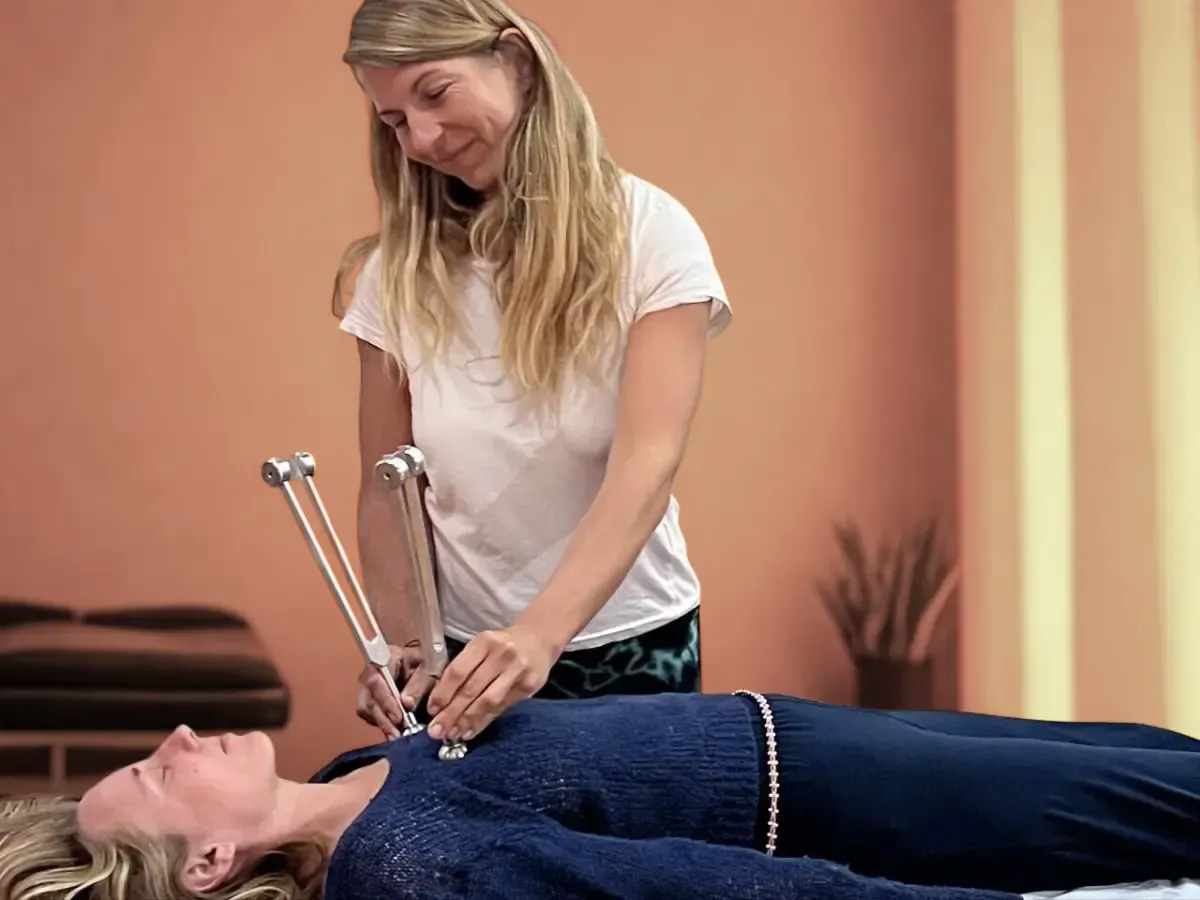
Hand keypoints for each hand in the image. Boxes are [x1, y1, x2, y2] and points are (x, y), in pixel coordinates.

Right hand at [355, 642, 434, 739]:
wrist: (423, 661)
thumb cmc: (426, 661)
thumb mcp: (429, 668)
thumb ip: (419, 684)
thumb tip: (406, 704)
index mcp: (385, 657)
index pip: (376, 680)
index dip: (385, 701)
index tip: (398, 717)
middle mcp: (370, 671)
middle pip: (368, 698)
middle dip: (383, 718)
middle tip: (397, 733)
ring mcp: (367, 685)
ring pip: (365, 709)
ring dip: (381, 723)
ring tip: (396, 735)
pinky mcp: (369, 698)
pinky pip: (368, 714)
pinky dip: (380, 724)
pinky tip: (394, 731)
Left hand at [426, 624, 558, 741]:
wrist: (539, 639)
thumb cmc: (502, 646)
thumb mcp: (482, 647)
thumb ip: (464, 669)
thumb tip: (440, 703)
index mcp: (483, 641)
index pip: (458, 671)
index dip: (443, 693)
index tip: (432, 711)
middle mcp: (501, 654)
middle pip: (471, 688)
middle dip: (451, 713)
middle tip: (436, 731)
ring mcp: (517, 670)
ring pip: (487, 701)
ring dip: (467, 720)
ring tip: (453, 734)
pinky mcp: (529, 685)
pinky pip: (501, 707)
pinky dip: (484, 721)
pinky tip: (471, 729)